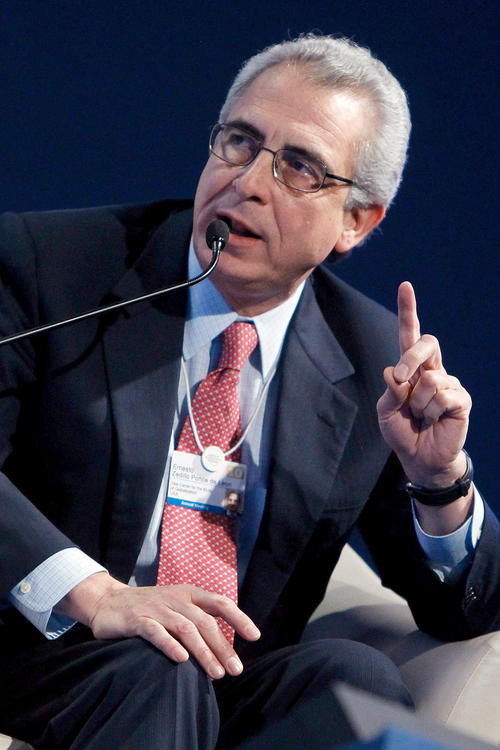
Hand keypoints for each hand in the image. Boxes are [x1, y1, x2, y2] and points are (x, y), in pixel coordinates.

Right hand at [58, 573, 259, 679]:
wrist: (108, 601)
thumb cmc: (150, 608)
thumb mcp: (177, 607)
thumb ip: (197, 620)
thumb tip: (224, 649)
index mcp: (189, 594)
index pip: (220, 603)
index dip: (239, 618)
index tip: (254, 636)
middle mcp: (176, 599)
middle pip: (205, 622)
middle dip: (222, 647)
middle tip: (235, 670)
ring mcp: (156, 608)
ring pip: (185, 628)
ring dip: (203, 652)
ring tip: (216, 673)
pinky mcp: (136, 619)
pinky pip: (156, 632)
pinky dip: (169, 645)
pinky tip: (181, 660)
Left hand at [377, 282, 471, 487]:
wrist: (420, 458)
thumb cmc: (402, 431)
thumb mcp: (386, 411)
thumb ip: (390, 391)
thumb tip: (395, 372)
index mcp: (412, 368)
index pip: (410, 335)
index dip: (408, 311)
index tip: (405, 286)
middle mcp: (433, 370)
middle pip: (426, 344)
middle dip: (411, 358)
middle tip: (402, 380)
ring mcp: (449, 383)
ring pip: (429, 380)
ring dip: (417, 404)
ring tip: (421, 417)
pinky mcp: (461, 399)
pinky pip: (441, 397)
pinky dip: (430, 412)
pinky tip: (434, 421)